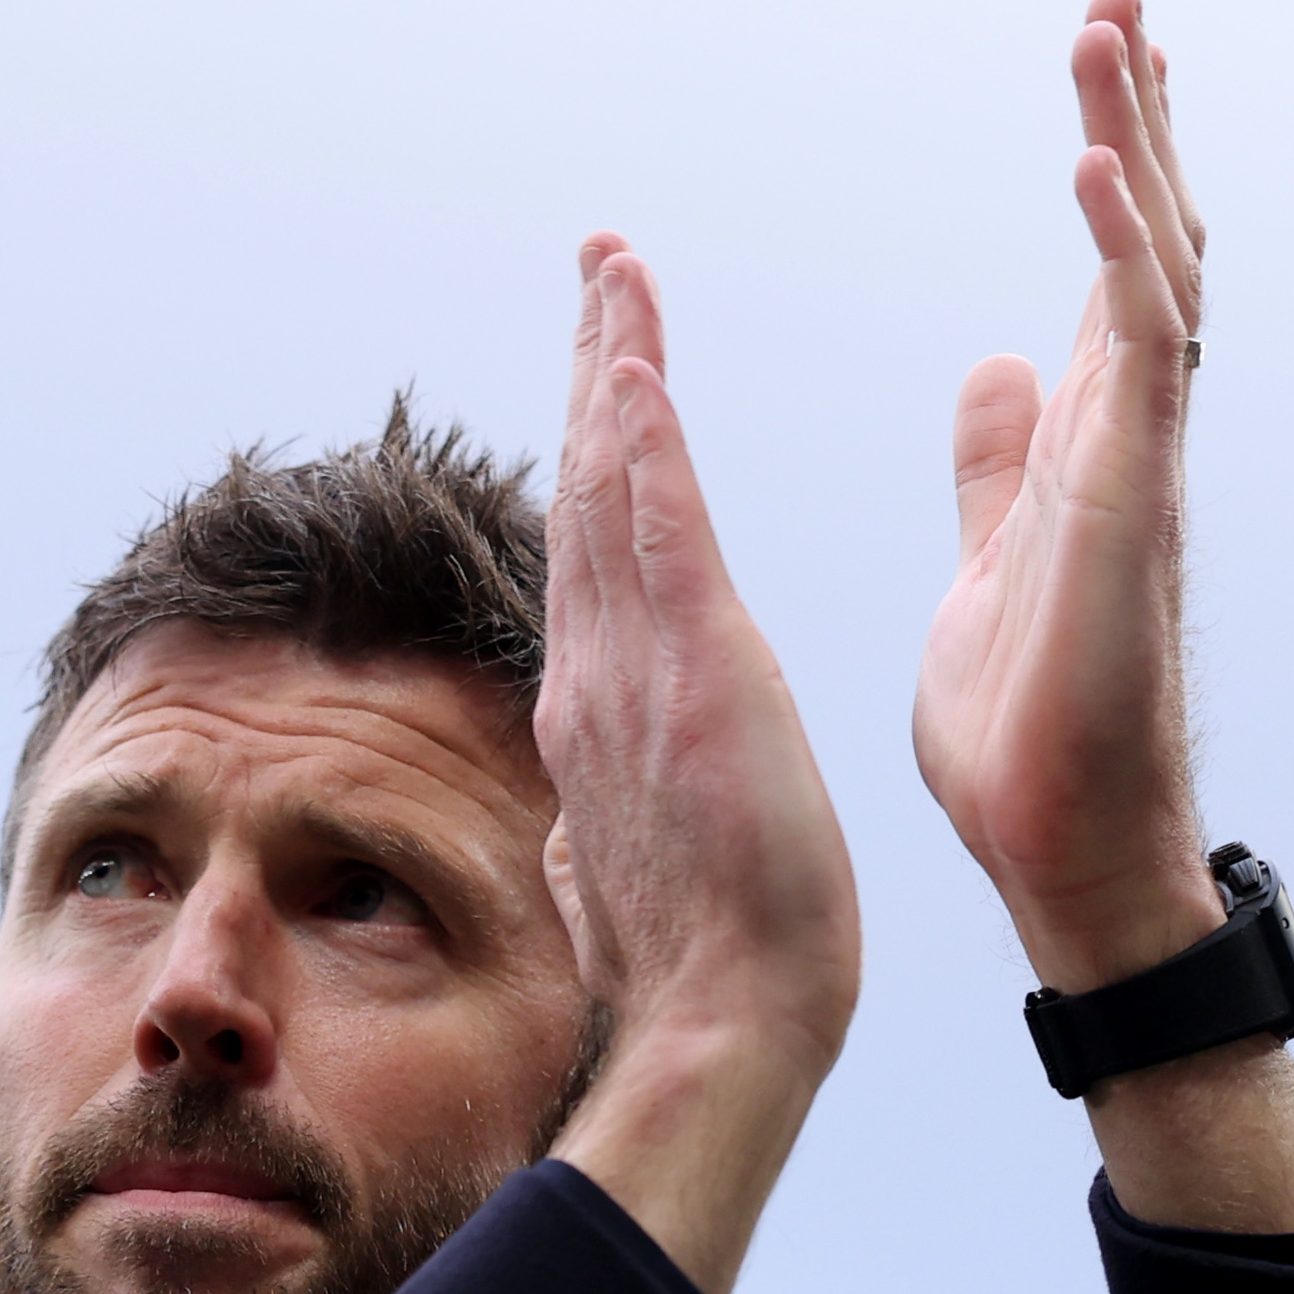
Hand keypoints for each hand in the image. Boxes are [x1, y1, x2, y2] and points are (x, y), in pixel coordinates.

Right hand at [537, 235, 861, 1293]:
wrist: (726, 1028)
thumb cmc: (709, 970)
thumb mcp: (631, 876)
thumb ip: (596, 827)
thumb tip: (567, 828)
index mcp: (600, 715)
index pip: (593, 553)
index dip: (595, 450)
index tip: (605, 366)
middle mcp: (596, 678)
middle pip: (587, 492)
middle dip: (594, 369)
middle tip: (604, 265)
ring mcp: (634, 674)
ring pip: (613, 491)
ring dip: (614, 370)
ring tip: (617, 273)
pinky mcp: (692, 680)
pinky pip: (660, 540)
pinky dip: (643, 451)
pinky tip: (635, 373)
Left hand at [912, 0, 1217, 994]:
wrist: (1058, 850)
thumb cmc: (1031, 734)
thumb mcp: (991, 561)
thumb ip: (1002, 465)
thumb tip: (1000, 370)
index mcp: (1093, 449)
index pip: (1114, 274)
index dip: (1119, 165)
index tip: (1108, 65)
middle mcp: (1133, 442)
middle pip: (1152, 244)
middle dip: (1139, 118)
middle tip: (1120, 3)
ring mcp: (1142, 471)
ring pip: (1159, 272)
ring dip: (1136, 146)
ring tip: (1109, 34)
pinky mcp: (1128, 512)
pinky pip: (1137, 356)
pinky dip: (1122, 254)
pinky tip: (1096, 165)